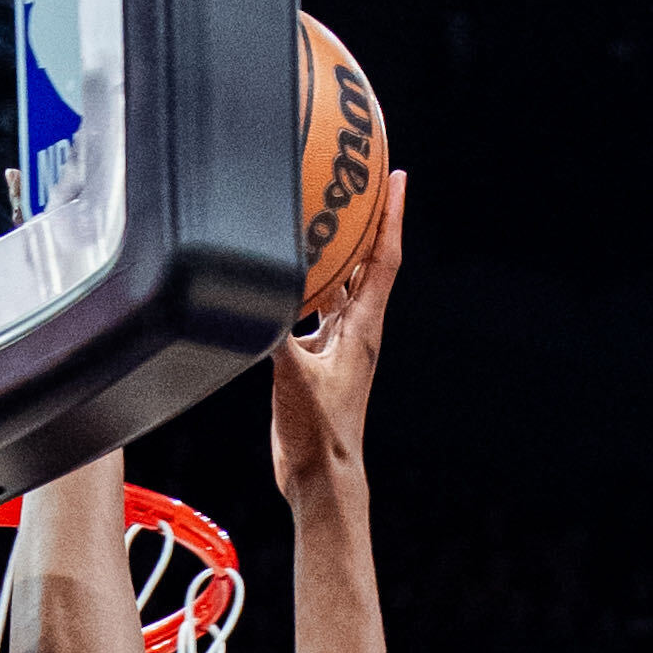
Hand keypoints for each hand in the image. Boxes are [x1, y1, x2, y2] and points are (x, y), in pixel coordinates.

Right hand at [268, 163, 403, 484]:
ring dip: (333, 252)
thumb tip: (256, 294)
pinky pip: (313, 311)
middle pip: (365, 262)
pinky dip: (303, 289)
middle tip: (357, 180)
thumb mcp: (293, 375)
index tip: (396, 177)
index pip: (383, 258)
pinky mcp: (316, 361)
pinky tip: (283, 278)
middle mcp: (355, 330)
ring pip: (338, 285)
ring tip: (319, 215)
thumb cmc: (319, 432)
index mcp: (362, 327)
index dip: (391, 215)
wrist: (321, 475)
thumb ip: (274, 333)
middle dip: (363, 220)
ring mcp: (337, 345)